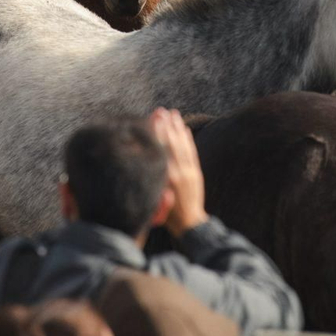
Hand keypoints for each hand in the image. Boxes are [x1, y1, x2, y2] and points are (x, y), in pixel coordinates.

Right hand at [150, 108, 206, 233]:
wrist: (188, 224)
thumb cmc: (165, 215)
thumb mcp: (152, 198)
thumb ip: (148, 180)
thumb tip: (138, 158)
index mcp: (165, 179)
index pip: (160, 150)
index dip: (157, 133)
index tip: (154, 118)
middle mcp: (177, 173)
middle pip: (171, 144)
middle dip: (166, 126)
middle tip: (161, 111)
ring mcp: (188, 173)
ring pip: (182, 146)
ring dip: (178, 128)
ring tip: (173, 114)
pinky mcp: (196, 174)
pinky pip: (192, 153)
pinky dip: (188, 140)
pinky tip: (185, 129)